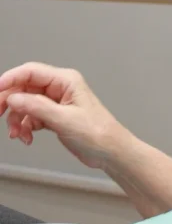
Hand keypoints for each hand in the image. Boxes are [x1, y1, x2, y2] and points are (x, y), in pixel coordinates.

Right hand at [0, 62, 128, 168]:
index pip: (30, 72)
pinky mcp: (54, 116)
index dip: (9, 79)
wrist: (110, 151)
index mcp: (66, 81)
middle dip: (9, 103)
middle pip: (23, 88)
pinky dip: (25, 127)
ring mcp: (56, 102)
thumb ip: (37, 107)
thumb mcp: (64, 120)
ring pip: (24, 104)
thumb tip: (14, 98)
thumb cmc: (97, 133)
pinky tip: (27, 138)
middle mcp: (60, 88)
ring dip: (17, 120)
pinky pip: (30, 116)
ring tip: (18, 135)